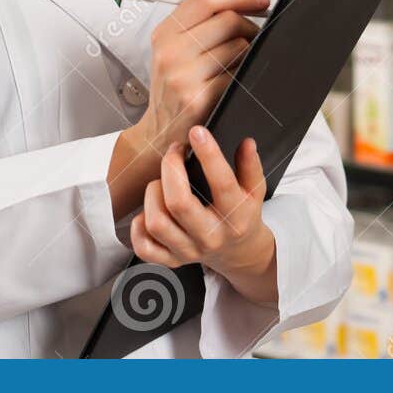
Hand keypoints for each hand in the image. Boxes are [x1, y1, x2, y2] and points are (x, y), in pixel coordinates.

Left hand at [130, 126, 279, 307]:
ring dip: (153, 193)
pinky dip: (138, 226)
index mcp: (235, 218)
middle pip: (179, 203)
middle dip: (170, 168)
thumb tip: (247, 143)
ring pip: (156, 222)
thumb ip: (250, 167)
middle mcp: (211, 237)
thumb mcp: (254, 192)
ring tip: (161, 182)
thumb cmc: (242, 216)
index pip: (222, 184)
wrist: (238, 253)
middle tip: (173, 152)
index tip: (197, 132)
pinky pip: (144, 246)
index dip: (208, 154)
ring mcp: (189, 251)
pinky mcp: (172, 260)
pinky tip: (149, 210)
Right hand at [134, 0, 270, 153]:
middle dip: (250, 24)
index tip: (260, 0)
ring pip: (238, 47)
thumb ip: (202, 16)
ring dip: (250, 51)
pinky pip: (238, 75)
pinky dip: (245, 74)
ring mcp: (182, 76)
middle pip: (227, 20)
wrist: (160, 133)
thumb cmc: (173, 88)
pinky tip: (239, 79)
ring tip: (244, 60)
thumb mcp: (177, 48)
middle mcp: (170, 52)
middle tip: (256, 34)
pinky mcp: (198, 98)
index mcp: (164, 33)